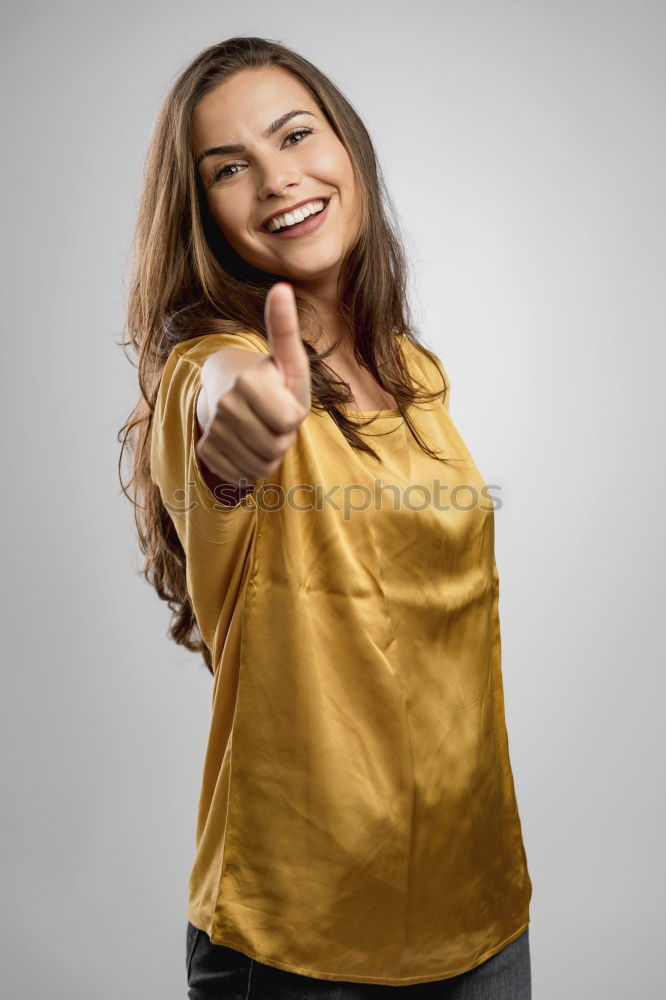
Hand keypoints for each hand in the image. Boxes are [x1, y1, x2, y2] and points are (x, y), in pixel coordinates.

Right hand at [195, 283, 310, 492]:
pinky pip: (243, 474)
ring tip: (263, 431)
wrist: (231, 397)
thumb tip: (282, 286)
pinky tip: (247, 446)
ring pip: (260, 464)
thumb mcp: (289, 360)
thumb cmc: (273, 380)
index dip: (294, 416)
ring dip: (269, 454)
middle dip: (283, 438)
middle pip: (276, 446)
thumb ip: (285, 329)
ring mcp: (213, 429)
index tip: (285, 398)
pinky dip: (251, 467)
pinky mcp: (207, 452)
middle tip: (274, 418)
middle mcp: (225, 404)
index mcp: (247, 380)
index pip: (289, 422)